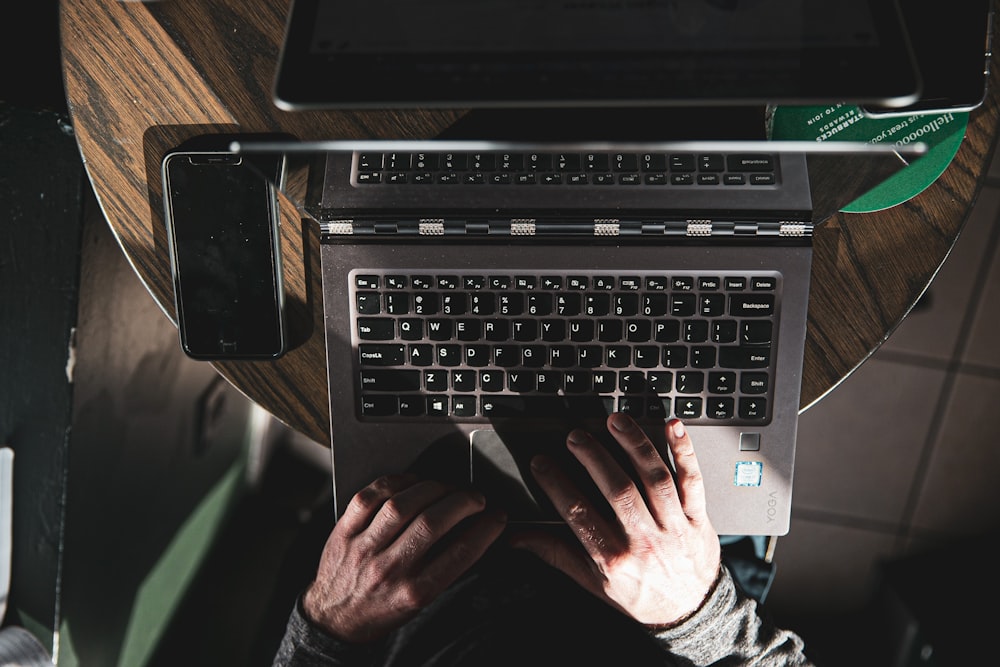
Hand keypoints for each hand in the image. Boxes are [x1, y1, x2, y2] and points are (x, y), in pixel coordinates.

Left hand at [302, 475, 506, 642]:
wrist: (335, 620)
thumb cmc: (381, 609)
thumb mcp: (421, 601)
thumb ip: (446, 569)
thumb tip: (475, 532)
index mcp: (413, 593)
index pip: (459, 553)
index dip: (485, 529)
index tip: (496, 516)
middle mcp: (388, 570)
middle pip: (432, 523)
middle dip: (463, 502)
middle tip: (474, 497)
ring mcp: (363, 549)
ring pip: (401, 505)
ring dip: (432, 488)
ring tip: (446, 487)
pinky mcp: (343, 533)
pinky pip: (369, 497)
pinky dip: (394, 483)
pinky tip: (410, 482)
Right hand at [511, 413, 720, 626]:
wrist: (688, 613)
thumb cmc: (638, 595)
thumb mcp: (591, 581)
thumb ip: (554, 553)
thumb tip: (517, 537)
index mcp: (613, 557)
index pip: (579, 513)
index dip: (556, 484)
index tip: (541, 462)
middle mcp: (643, 540)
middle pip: (617, 490)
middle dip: (594, 458)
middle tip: (575, 436)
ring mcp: (673, 526)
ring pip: (653, 478)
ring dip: (633, 445)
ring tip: (615, 422)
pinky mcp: (697, 517)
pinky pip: (692, 480)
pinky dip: (684, 451)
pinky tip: (672, 426)